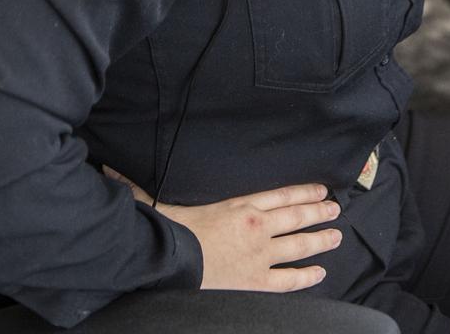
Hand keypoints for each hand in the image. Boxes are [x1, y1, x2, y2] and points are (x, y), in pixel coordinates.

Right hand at [103, 167, 340, 291]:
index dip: (304, 190)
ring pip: (299, 245)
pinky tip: (319, 273)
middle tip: (336, 210)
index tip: (321, 188)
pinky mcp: (256, 281)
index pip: (281, 193)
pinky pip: (288, 280)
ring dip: (320, 239)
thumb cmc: (170, 230)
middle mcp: (257, 226)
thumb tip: (112, 168)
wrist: (171, 263)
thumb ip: (144, 183)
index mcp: (241, 204)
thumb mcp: (160, 200)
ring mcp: (260, 255)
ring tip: (336, 235)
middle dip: (319, 212)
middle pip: (296, 216)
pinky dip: (306, 276)